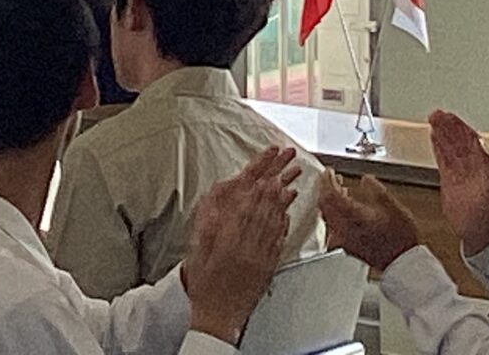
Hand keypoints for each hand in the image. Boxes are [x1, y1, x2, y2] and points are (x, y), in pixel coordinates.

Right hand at [185, 147, 299, 344]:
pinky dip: (283, 225)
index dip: (257, 191)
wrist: (217, 315)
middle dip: (274, 191)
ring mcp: (260, 258)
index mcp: (230, 243)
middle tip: (282, 173)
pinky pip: (278, 242)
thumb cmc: (205, 286)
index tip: (264, 176)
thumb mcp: (199, 253)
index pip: (246, 210)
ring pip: (274, 225)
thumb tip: (216, 208)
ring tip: (289, 188)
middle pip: (263, 213)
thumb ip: (208, 230)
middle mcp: (248, 248)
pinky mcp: (267, 267)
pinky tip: (286, 215)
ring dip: (282, 204)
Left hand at [318, 170, 418, 271]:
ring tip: (341, 190)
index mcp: (353, 217)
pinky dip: (334, 214)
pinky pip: (332, 226)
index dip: (327, 180)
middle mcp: (344, 229)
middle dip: (327, 188)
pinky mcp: (345, 246)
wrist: (402, 263)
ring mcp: (343, 240)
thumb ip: (376, 189)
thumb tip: (366, 179)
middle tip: (334, 178)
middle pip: (324, 205)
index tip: (329, 171)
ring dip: (331, 201)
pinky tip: (344, 209)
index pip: (330, 194)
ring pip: (327, 216)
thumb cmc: (401, 238)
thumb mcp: (393, 207)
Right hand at [429, 110, 488, 255]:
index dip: (459, 127)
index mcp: (486, 165)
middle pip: (459, 140)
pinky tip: (434, 137)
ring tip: (433, 119)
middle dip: (448, 126)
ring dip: (442, 132)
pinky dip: (439, 146)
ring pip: (451, 147)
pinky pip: (444, 158)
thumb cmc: (488, 216)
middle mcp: (474, 166)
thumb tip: (480, 145)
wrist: (481, 235)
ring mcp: (462, 172)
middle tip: (437, 114)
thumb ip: (485, 165)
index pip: (470, 140)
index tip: (448, 116)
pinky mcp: (451, 180)